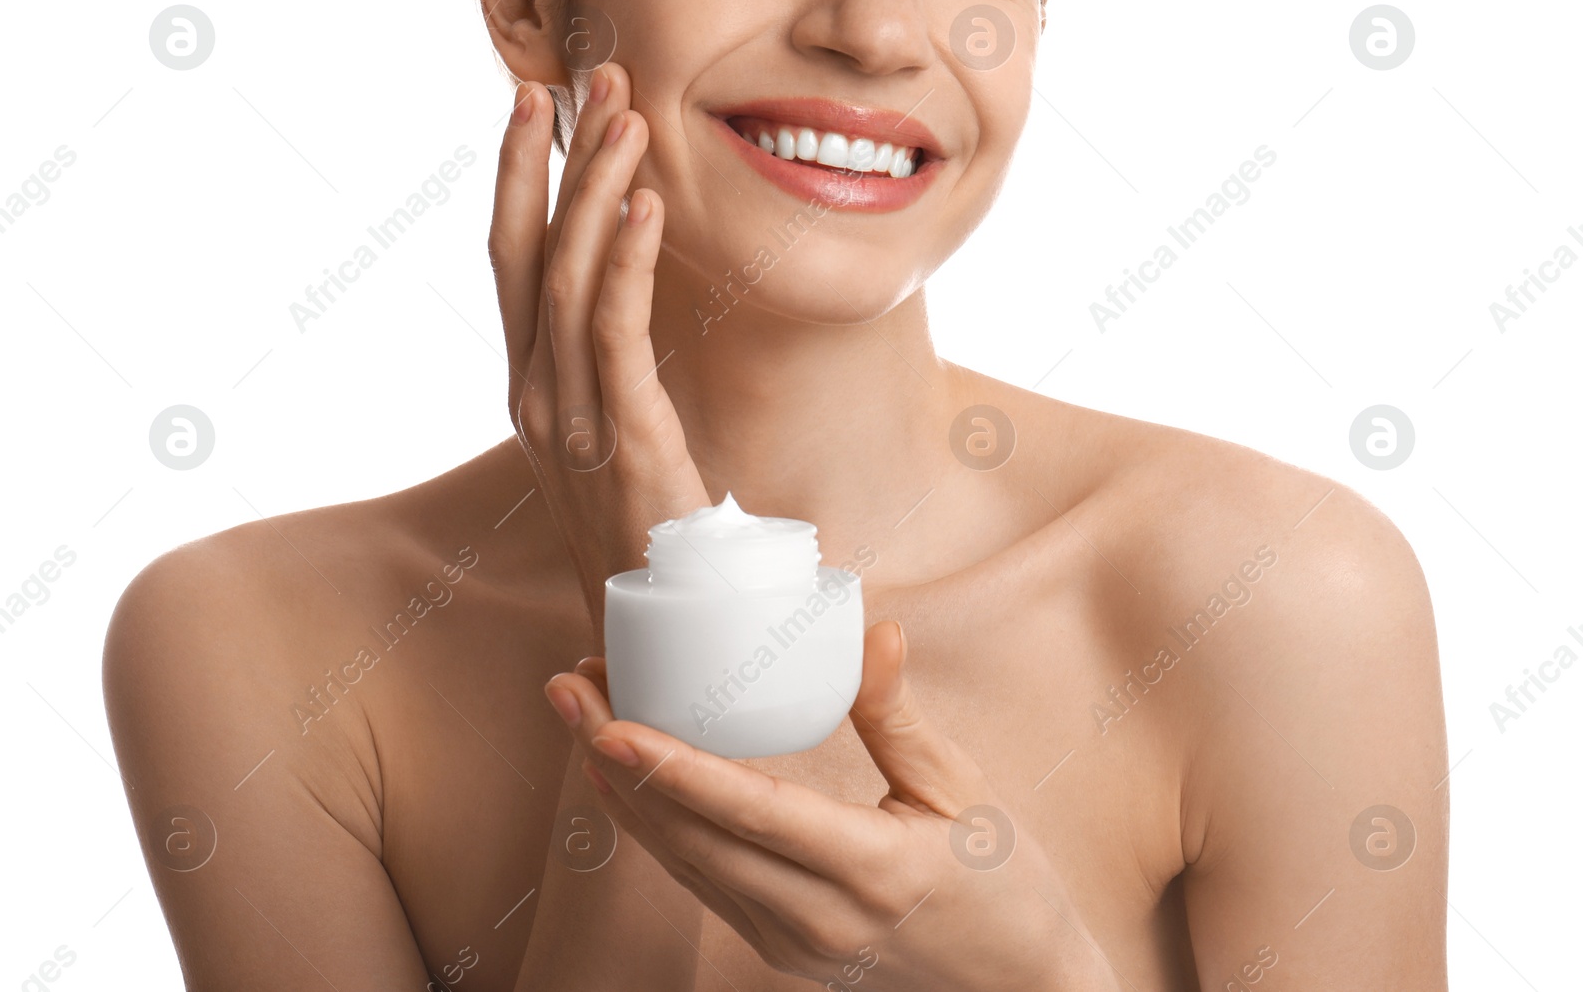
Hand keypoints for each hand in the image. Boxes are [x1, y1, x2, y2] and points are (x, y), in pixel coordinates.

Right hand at [490, 65, 709, 630]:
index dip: (520, 178)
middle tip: (587, 75)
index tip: (539, 104)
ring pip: (566, 277)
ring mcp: (569, 420)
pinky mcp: (622, 441)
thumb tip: (624, 314)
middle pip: (525, 252)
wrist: (668, 641)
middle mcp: (535, 395)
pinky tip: (645, 203)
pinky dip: (624, 261)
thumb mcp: (616, 441)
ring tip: (623, 112)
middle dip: (552, 158)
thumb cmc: (650, 537)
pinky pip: (615, 333)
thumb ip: (609, 376)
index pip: (512, 261)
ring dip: (594, 187)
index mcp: (532, 388)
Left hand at [542, 623, 1122, 991]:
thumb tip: (873, 629)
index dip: (673, 768)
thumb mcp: (961, 788)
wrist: (1018, 984)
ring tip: (581, 713)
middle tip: (567, 686)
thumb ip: (901, 715)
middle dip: (616, 761)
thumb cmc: (1001, 878)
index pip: (750, 812)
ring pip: (684, 861)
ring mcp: (789, 943)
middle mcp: (815, 919)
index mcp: (870, 871)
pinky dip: (656, 823)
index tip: (610, 721)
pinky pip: (702, 880)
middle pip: (691, 837)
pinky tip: (625, 773)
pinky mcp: (777, 947)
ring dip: (623, 787)